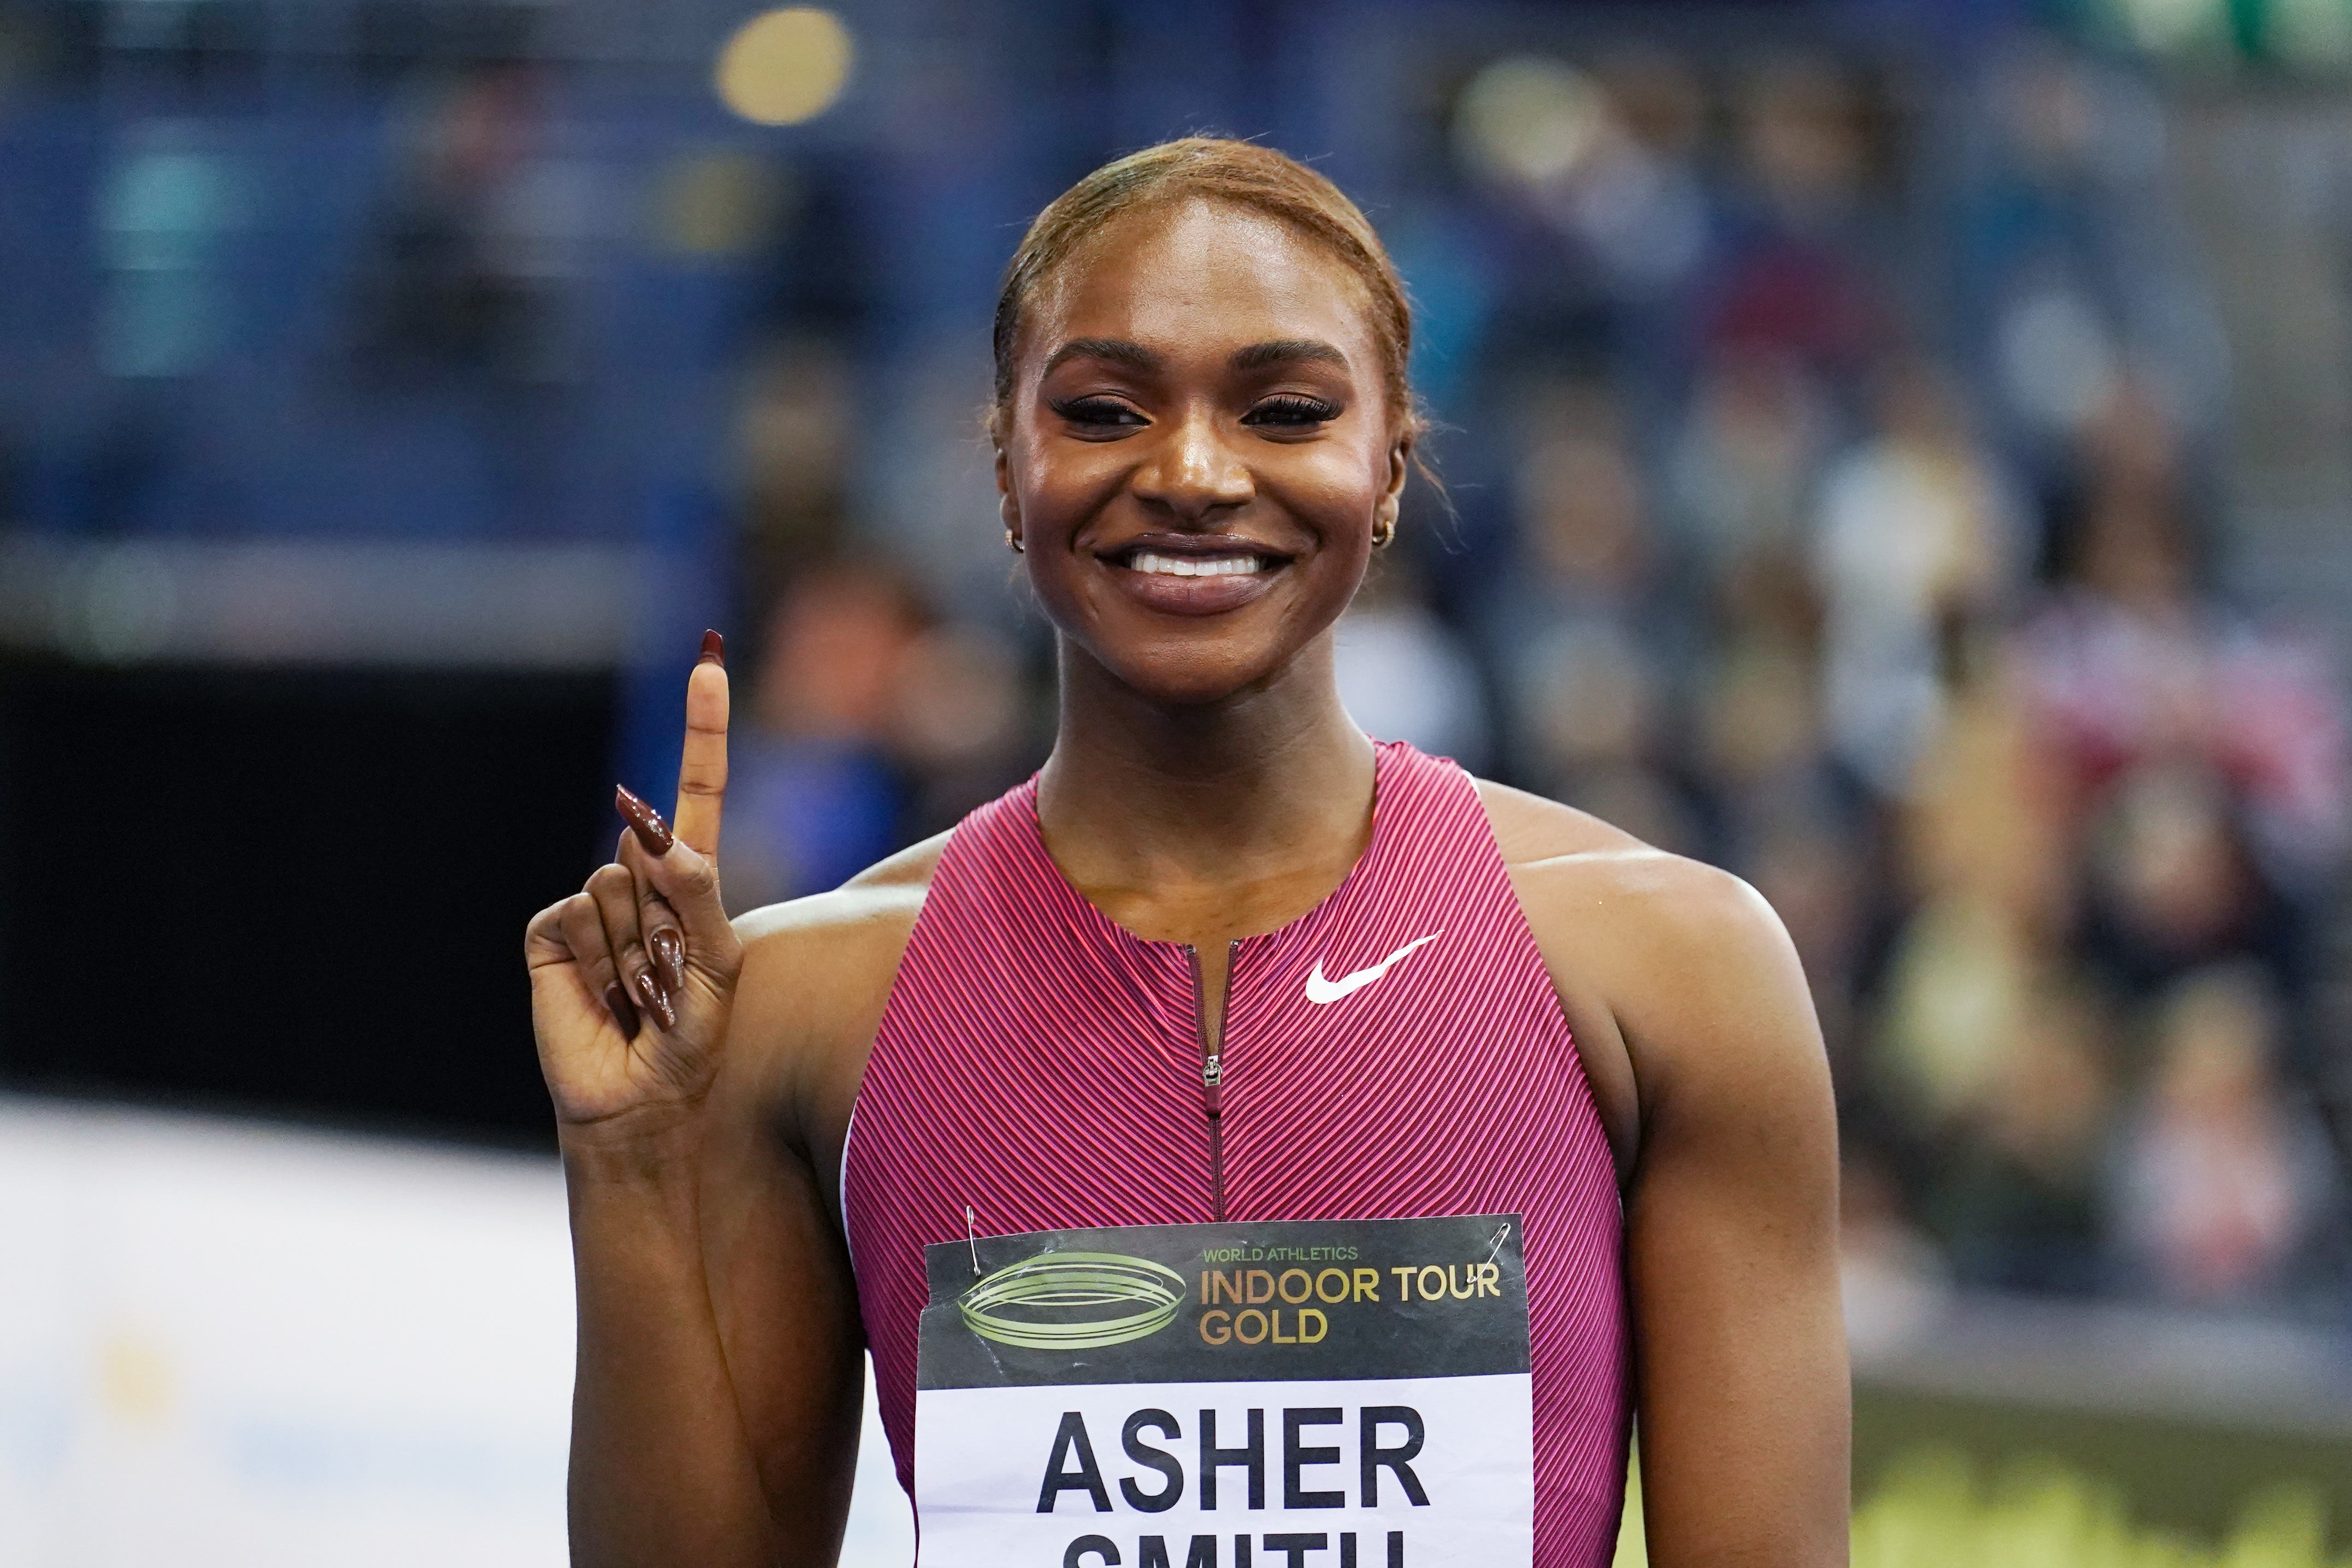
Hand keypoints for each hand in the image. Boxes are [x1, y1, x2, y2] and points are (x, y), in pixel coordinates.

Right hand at [525, 631, 745, 1135]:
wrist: (642, 1098)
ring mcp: (591, 905)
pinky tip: (603, 995)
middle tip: (671, 977)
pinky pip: (573, 913)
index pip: (697, 788)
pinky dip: (595, 958)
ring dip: (633, 947)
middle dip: (668, 912)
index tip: (709, 659)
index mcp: (689, 880)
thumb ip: (696, 894)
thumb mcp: (717, 965)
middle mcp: (638, 881)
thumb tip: (654, 832)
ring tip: (640, 994)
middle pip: (651, 847)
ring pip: (612, 884)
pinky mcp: (549, 932)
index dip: (701, 725)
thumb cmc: (692, 1036)